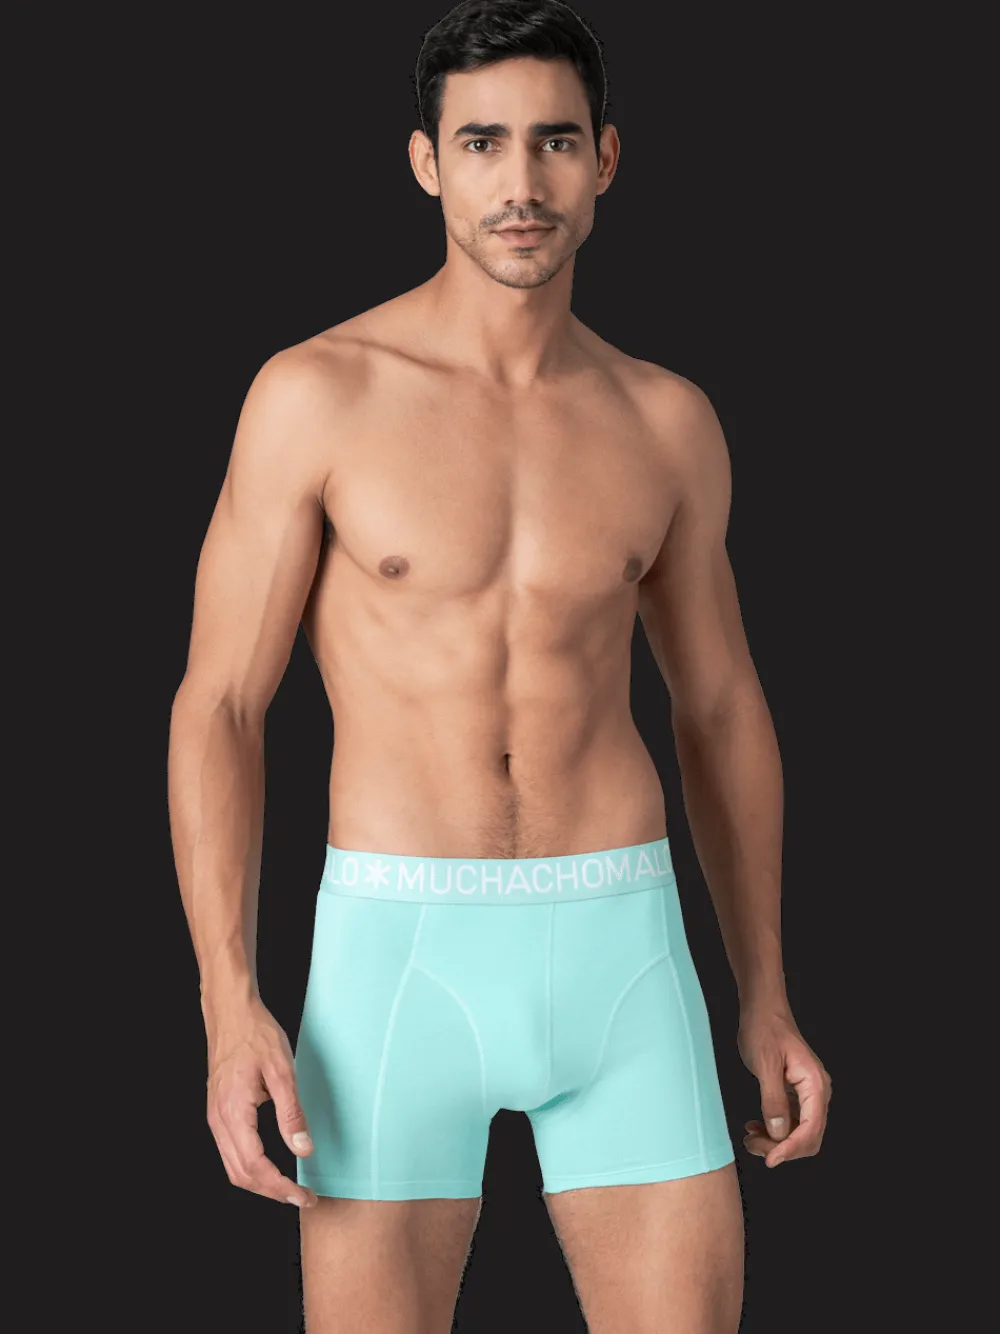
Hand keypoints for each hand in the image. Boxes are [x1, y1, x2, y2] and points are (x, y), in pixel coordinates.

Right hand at [205, 996, 317, 1207]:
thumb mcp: (282, 1070)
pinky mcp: (217, 1112)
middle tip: (302, 1197)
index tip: (304, 1196)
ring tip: (288, 1187)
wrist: (231, 1012)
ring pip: (233, 1167)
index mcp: (234, 1112)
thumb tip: (303, 1150)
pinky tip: (269, 1166)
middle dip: (272, 1192)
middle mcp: (219, 1120)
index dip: (281, 1188)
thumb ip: (291, 1112)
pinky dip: (249, 1167)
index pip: (256, 1167)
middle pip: (241, 1175)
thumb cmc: (257, 1034)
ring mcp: (214, 1117)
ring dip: (260, 1183)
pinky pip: (229, 1152)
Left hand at [737, 1004, 830, 1167]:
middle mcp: (816, 1092)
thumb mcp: (765, 1063)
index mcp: (815, 1084)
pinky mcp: (795, 1094)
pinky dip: (773, 1130)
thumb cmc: (764, 1028)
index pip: (811, 1129)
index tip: (770, 1159)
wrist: (762, 1009)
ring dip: (776, 1142)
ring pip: (797, 1133)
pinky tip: (754, 1128)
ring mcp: (806, 1094)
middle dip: (782, 1148)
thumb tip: (779, 1133)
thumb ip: (773, 1099)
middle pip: (808, 1137)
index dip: (791, 1149)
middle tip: (753, 1145)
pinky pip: (789, 1122)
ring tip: (750, 1138)